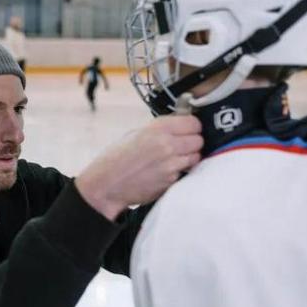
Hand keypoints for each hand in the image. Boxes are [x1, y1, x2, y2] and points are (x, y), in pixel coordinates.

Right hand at [75, 115, 202, 220]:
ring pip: (195, 157)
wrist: (107, 184)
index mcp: (158, 128)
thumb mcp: (136, 134)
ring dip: (188, 157)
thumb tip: (180, 125)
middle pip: (198, 140)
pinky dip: (178, 171)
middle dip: (192, 143)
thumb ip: (160, 129)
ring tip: (172, 159)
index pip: (194, 123)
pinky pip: (184, 172)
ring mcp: (171, 164)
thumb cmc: (117, 158)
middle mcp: (167, 144)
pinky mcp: (171, 180)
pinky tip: (164, 171)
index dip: (191, 127)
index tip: (187, 130)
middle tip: (181, 146)